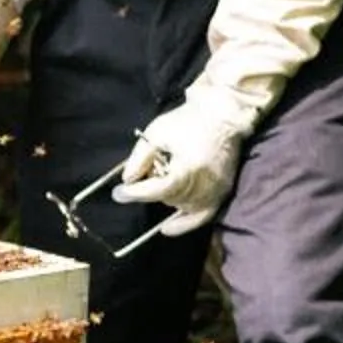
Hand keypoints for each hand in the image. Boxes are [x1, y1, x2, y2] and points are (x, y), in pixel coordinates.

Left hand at [110, 96, 246, 235]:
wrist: (224, 115)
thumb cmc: (189, 120)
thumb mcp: (157, 132)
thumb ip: (140, 158)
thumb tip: (128, 181)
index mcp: (188, 169)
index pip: (157, 190)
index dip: (135, 193)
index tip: (118, 193)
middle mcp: (204, 185)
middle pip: (168, 198)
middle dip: (152, 189)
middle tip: (147, 173)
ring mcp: (216, 191)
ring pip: (181, 207)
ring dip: (167, 198)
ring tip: (165, 178)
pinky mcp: (223, 192)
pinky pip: (202, 217)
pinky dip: (184, 224)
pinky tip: (167, 228)